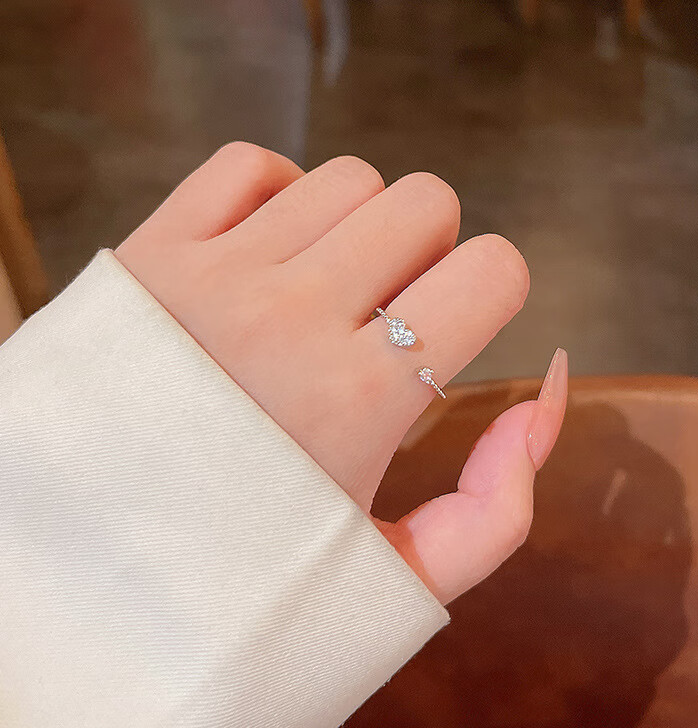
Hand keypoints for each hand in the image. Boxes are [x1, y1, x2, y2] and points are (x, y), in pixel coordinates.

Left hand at [116, 142, 567, 603]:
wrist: (90, 589)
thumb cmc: (247, 587)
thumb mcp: (395, 584)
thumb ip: (499, 506)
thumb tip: (550, 387)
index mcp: (358, 399)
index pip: (492, 270)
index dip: (493, 291)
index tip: (458, 326)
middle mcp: (287, 319)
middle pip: (424, 201)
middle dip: (429, 253)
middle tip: (391, 315)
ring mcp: (211, 277)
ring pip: (344, 179)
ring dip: (357, 230)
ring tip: (328, 294)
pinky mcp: (149, 255)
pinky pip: (246, 165)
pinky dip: (276, 195)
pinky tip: (272, 255)